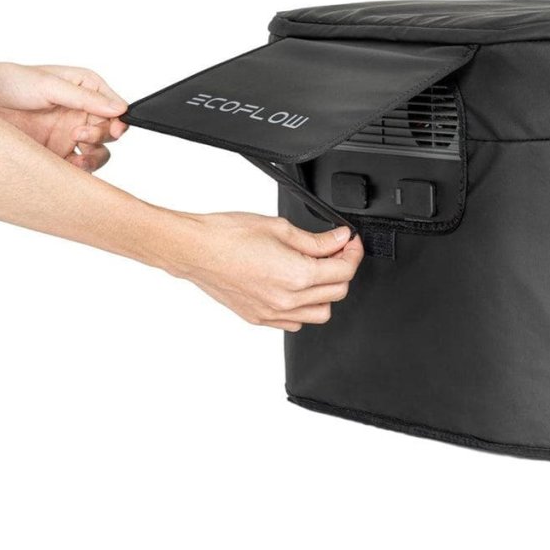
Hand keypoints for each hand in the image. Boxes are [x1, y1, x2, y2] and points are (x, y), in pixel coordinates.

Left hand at [0, 62, 127, 171]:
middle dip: (103, 136)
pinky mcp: (56, 153)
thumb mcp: (48, 84)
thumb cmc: (5, 82)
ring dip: (95, 155)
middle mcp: (79, 112)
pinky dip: (82, 169)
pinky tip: (73, 164)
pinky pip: (79, 167)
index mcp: (84, 89)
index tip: (114, 127)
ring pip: (99, 151)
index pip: (114, 107)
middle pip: (109, 131)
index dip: (117, 119)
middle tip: (82, 136)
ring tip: (79, 153)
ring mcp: (68, 134)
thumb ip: (84, 98)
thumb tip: (119, 108)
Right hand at [165, 214, 363, 330]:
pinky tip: (296, 287)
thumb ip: (316, 239)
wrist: (195, 250)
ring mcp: (272, 312)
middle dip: (343, 270)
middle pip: (337, 293)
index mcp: (296, 275)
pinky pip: (295, 322)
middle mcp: (287, 300)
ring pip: (320, 314)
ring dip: (326, 292)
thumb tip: (339, 239)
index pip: (344, 271)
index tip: (350, 243)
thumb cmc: (228, 236)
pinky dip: (303, 308)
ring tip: (316, 270)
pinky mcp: (259, 318)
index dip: (353, 253)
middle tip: (336, 251)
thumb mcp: (279, 228)